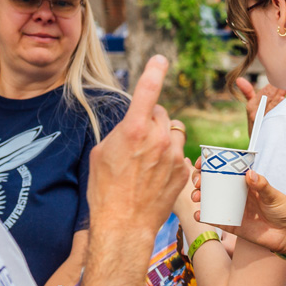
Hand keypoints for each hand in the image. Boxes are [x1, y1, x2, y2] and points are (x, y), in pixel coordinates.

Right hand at [87, 56, 188, 238]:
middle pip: (160, 114)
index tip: (161, 59)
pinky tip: (156, 174)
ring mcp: (174, 155)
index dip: (154, 72)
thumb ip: (121, 131)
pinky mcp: (184, 170)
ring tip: (149, 157)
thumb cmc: (105, 190)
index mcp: (133, 130)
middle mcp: (158, 139)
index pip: (147, 91)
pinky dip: (170, 157)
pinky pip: (180, 152)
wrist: (124, 225)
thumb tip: (132, 122)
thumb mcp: (102, 153)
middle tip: (136, 141)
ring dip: (164, 136)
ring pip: (174, 131)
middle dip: (150, 120)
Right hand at [191, 161, 285, 253]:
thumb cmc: (283, 210)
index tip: (200, 163)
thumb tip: (249, 173)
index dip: (210, 165)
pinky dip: (204, 216)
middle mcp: (236, 194)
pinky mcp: (231, 225)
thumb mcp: (274, 196)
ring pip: (210, 200)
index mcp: (245, 183)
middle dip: (200, 180)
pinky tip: (199, 214)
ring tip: (196, 197)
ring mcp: (232, 209)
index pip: (225, 170)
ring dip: (199, 197)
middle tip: (198, 182)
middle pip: (212, 184)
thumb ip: (262, 185)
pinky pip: (214, 219)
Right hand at [235, 77, 285, 129]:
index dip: (274, 85)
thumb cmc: (257, 123)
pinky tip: (282, 100)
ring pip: (271, 104)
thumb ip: (247, 92)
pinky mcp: (265, 127)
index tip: (282, 77)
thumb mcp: (251, 108)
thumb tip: (238, 79)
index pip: (265, 91)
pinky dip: (277, 106)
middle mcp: (254, 113)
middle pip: (269, 96)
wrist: (257, 145)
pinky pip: (271, 115)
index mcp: (251, 106)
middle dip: (278, 88)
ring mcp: (259, 120)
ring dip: (279, 95)